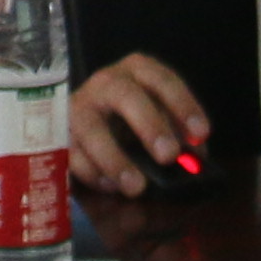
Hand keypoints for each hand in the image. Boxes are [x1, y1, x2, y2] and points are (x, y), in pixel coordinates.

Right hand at [68, 51, 211, 195]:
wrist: (85, 125)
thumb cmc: (132, 121)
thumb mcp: (159, 119)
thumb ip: (176, 135)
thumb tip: (193, 161)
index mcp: (137, 72)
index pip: (162, 80)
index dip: (183, 105)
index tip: (201, 134)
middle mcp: (106, 83)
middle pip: (125, 95)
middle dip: (149, 125)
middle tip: (169, 156)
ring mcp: (79, 108)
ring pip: (91, 128)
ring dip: (115, 159)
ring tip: (136, 187)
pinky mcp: (59, 135)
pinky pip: (72, 154)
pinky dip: (92, 173)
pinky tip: (111, 187)